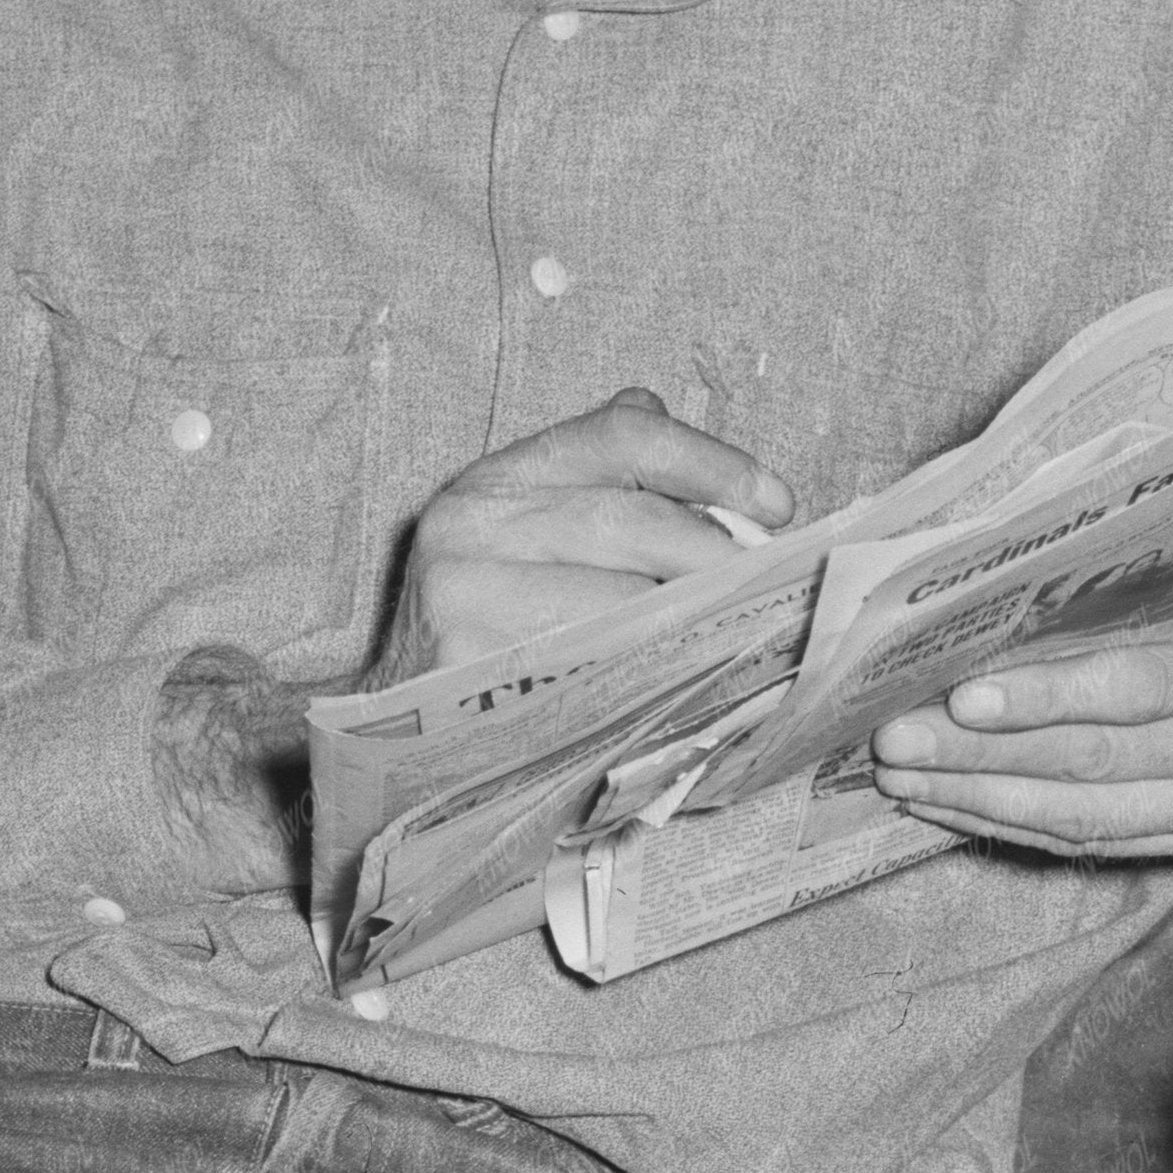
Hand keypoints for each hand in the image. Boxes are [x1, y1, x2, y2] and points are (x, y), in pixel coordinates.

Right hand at [384, 388, 790, 674]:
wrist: (392, 739)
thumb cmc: (485, 638)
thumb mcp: (524, 545)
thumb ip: (593, 486)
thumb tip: (672, 433)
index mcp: (495, 480)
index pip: (621, 435)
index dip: (712, 462)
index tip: (779, 504)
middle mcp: (469, 522)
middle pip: (629, 519)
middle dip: (717, 556)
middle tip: (772, 590)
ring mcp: (462, 595)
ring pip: (620, 598)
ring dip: (693, 622)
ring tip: (737, 638)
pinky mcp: (467, 666)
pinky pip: (593, 666)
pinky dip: (651, 674)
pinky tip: (684, 685)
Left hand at [867, 500, 1172, 861]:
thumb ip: (1119, 569)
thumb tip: (985, 586)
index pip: (1138, 691)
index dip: (1047, 700)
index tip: (962, 699)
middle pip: (1095, 764)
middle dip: (981, 758)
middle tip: (892, 742)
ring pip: (1087, 816)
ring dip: (982, 801)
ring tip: (901, 779)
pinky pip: (1100, 839)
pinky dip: (1019, 823)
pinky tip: (955, 803)